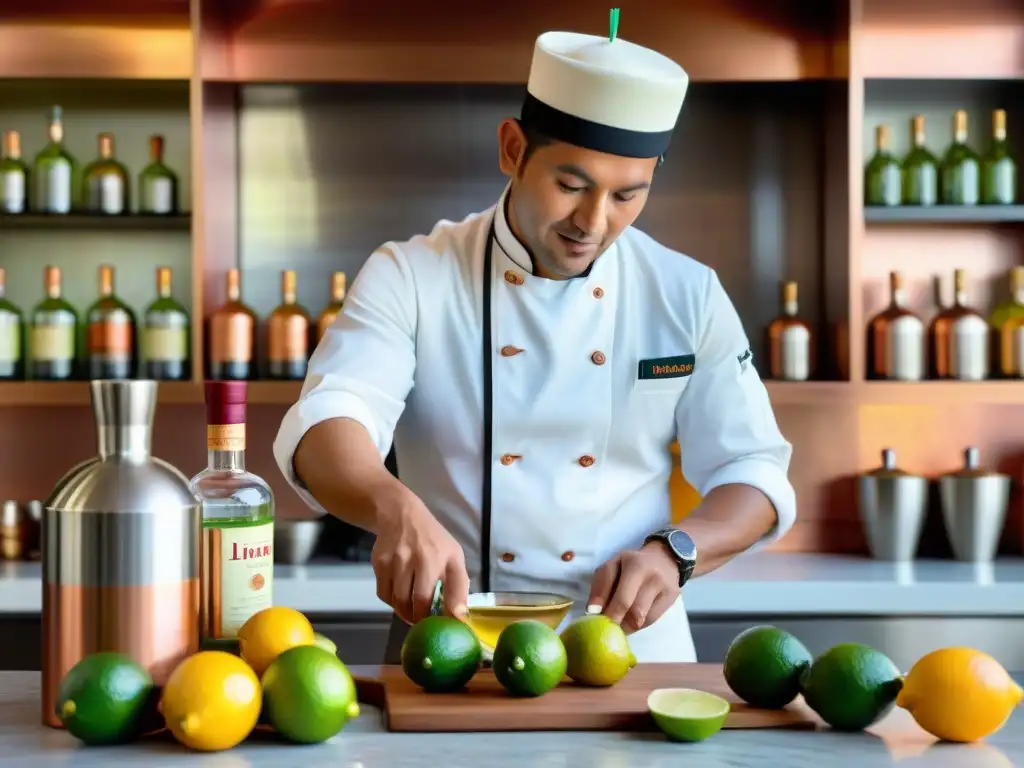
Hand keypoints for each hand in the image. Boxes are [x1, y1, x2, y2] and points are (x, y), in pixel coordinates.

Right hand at [370, 488, 469, 625]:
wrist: (400, 515)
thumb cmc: (433, 539)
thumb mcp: (454, 555)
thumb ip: (459, 585)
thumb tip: (460, 616)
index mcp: (439, 558)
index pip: (445, 594)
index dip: (444, 616)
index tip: (444, 626)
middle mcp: (417, 558)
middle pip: (418, 602)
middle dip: (422, 618)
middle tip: (425, 622)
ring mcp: (395, 561)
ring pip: (398, 601)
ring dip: (406, 613)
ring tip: (413, 611)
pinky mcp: (379, 563)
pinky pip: (383, 594)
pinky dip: (392, 603)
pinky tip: (399, 598)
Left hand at [586, 542, 680, 633]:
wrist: (664, 557)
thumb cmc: (632, 563)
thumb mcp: (612, 566)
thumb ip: (601, 586)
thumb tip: (593, 611)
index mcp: (636, 566)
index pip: (622, 599)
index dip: (609, 615)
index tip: (597, 623)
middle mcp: (654, 578)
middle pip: (635, 612)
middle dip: (618, 623)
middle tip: (606, 628)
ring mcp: (665, 590)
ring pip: (643, 619)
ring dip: (627, 627)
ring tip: (617, 625)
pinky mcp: (672, 599)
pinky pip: (652, 620)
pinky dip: (638, 625)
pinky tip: (630, 621)